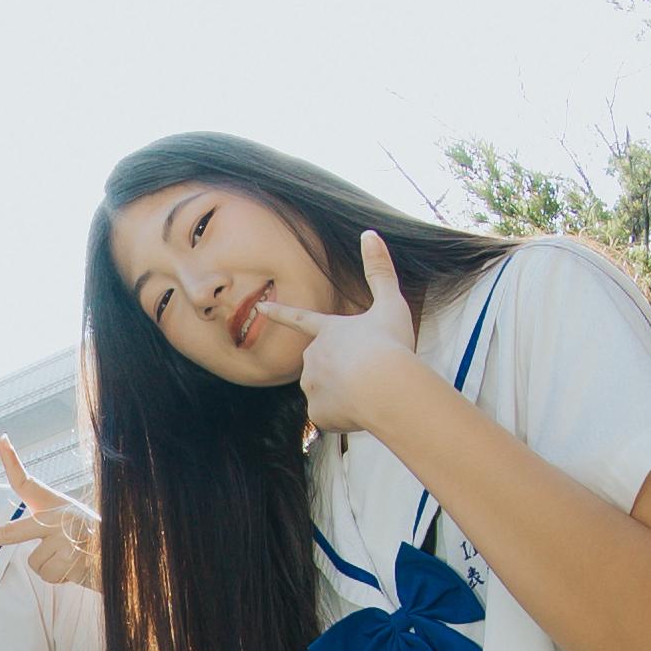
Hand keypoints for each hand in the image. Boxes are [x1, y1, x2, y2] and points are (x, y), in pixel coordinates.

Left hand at [0, 435, 100, 587]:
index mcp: (56, 505)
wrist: (127, 557)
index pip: (29, 483)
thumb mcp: (71, 528)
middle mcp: (58, 518)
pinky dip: (63, 578)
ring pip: (35, 564)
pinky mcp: (71, 560)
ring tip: (74, 560)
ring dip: (53, 569)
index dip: (13, 461)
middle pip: (10, 533)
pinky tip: (79, 568)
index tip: (2, 439)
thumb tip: (33, 540)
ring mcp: (64, 539)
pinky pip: (49, 576)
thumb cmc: (95, 542)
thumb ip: (46, 530)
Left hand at [294, 231, 425, 440]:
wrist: (386, 387)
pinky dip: (346, 417)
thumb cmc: (391, 345)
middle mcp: (313, 356)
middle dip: (343, 372)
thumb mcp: (390, 304)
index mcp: (328, 331)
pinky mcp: (317, 412)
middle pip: (323, 366)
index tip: (260, 309)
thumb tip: (370, 232)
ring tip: (369, 393)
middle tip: (370, 374)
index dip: (280, 313)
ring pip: (328, 393)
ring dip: (345, 395)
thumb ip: (380, 270)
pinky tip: (362, 411)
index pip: (299, 318)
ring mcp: (312, 385)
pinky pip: (330, 417)